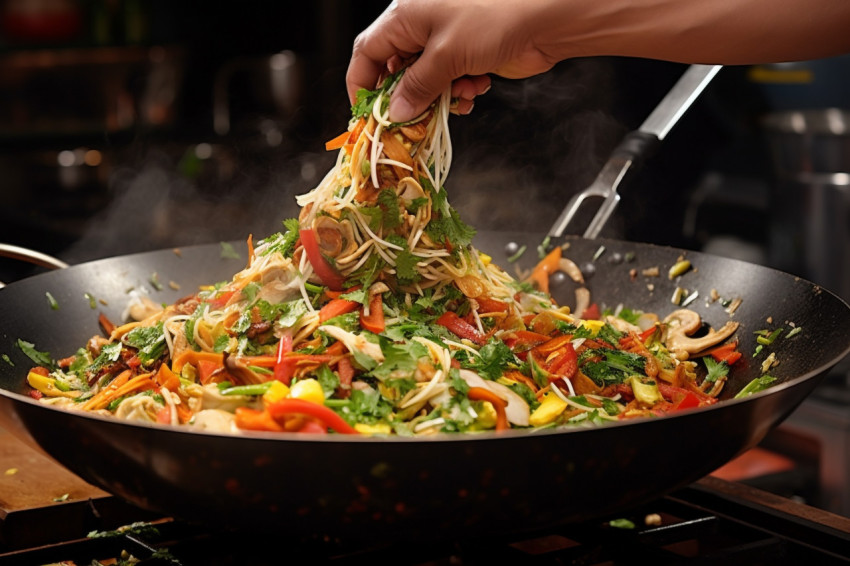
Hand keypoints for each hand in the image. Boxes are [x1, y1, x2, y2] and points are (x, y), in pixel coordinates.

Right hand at [346, 0, 560, 122]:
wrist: (545, 18)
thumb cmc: (495, 16)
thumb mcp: (445, 55)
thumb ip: (416, 87)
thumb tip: (396, 112)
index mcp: (406, 16)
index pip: (368, 52)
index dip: (362, 84)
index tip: (367, 113)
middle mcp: (422, 27)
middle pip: (397, 71)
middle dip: (407, 98)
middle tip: (411, 120)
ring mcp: (447, 41)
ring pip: (426, 82)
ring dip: (438, 98)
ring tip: (456, 98)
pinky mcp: (468, 56)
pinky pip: (451, 83)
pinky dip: (459, 93)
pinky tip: (475, 88)